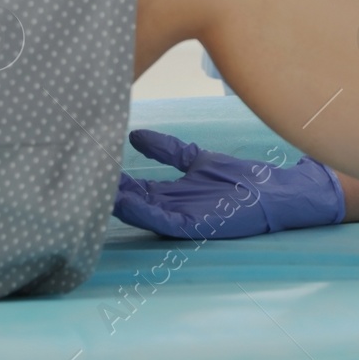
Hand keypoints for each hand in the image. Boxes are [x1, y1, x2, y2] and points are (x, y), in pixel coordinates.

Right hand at [113, 129, 344, 238]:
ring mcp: (184, 218)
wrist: (278, 191)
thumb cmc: (242, 179)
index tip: (90, 164)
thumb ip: (168, 149)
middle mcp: (174, 208)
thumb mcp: (197, 159)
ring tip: (93, 192)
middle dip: (109, 192)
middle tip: (80, 180)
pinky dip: (142, 213)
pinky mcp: (198, 225)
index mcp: (172, 194)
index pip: (136, 188)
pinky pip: (164, 222)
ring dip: (118, 205)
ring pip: (143, 213)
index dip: (114, 178)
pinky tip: (124, 203)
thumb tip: (135, 134)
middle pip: (134, 201)